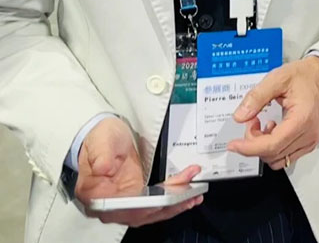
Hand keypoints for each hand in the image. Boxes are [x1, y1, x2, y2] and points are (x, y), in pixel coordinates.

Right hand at [76, 117, 202, 225]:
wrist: (104, 136)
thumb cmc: (100, 140)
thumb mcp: (101, 141)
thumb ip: (101, 155)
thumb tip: (103, 169)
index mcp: (94, 194)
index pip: (121, 207)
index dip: (144, 206)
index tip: (165, 198)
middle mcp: (109, 204)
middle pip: (140, 212)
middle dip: (168, 203)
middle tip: (189, 193)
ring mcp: (124, 202)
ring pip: (151, 212)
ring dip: (174, 205)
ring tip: (194, 195)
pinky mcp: (137, 197)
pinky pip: (156, 205)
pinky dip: (173, 201)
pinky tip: (188, 196)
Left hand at [227, 57, 318, 169]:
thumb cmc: (305, 76)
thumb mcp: (278, 78)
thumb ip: (257, 97)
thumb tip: (240, 116)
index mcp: (302, 118)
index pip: (272, 145)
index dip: (249, 147)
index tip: (234, 144)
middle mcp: (309, 134)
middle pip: (272, 154)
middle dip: (254, 142)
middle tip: (251, 120)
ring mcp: (310, 140)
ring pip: (278, 159)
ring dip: (263, 147)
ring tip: (262, 126)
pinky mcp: (309, 143)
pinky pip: (286, 156)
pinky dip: (273, 148)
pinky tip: (272, 131)